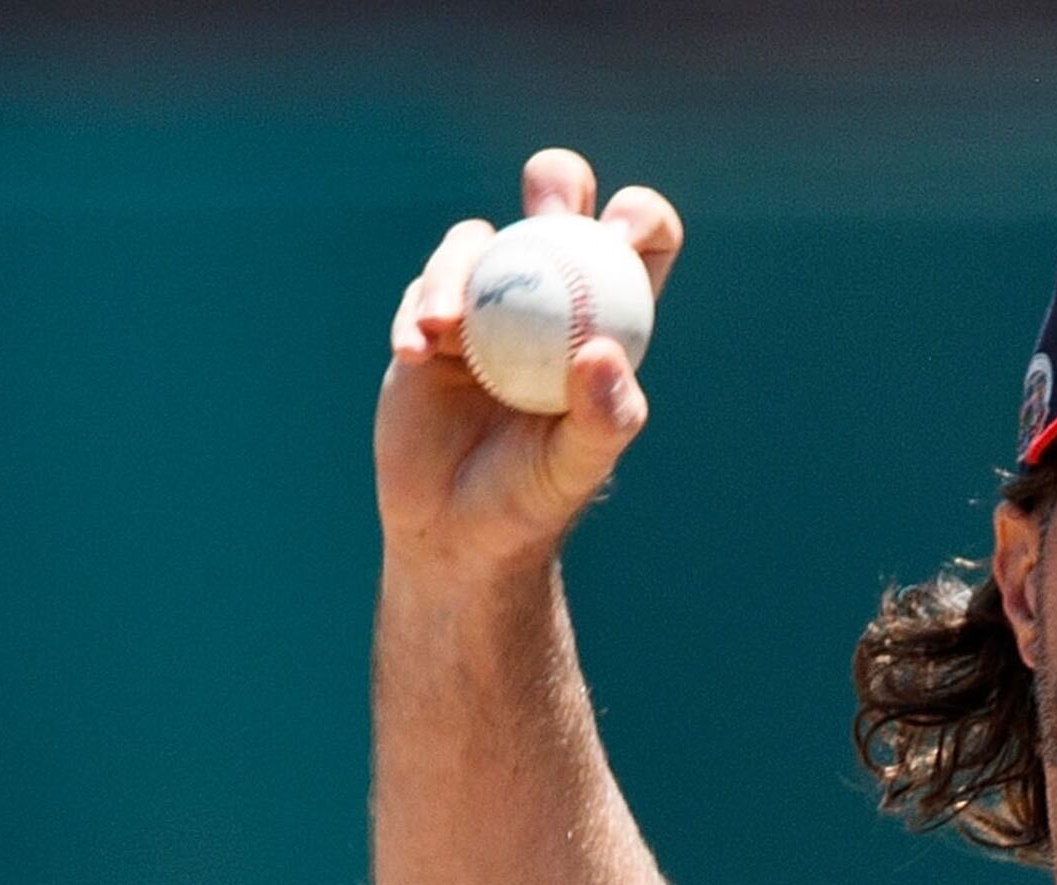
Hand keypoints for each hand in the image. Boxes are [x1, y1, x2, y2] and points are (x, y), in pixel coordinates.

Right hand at [376, 148, 685, 575]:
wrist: (456, 529)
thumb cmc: (532, 498)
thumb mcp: (577, 466)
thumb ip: (604, 416)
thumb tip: (602, 353)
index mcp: (607, 320)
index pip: (640, 246)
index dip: (639, 219)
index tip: (618, 232)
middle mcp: (550, 299)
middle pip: (560, 209)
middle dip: (557, 182)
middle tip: (548, 208)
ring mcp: (486, 304)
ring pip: (478, 244)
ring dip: (460, 271)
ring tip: (443, 327)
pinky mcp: (429, 320)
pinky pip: (424, 289)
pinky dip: (418, 311)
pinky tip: (416, 352)